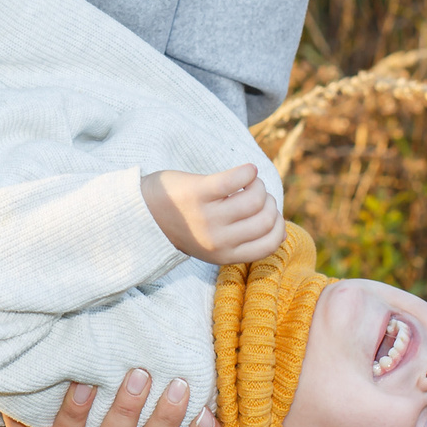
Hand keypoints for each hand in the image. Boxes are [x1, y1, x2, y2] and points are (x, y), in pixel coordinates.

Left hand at [142, 164, 282, 264]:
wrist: (143, 214)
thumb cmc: (185, 224)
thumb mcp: (213, 245)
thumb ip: (241, 242)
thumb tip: (282, 230)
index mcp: (224, 256)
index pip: (270, 244)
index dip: (278, 225)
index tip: (269, 213)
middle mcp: (217, 240)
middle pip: (266, 219)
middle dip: (269, 202)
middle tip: (257, 194)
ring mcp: (207, 216)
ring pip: (255, 198)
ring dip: (258, 185)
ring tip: (248, 181)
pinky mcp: (198, 193)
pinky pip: (236, 179)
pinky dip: (248, 171)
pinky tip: (247, 170)